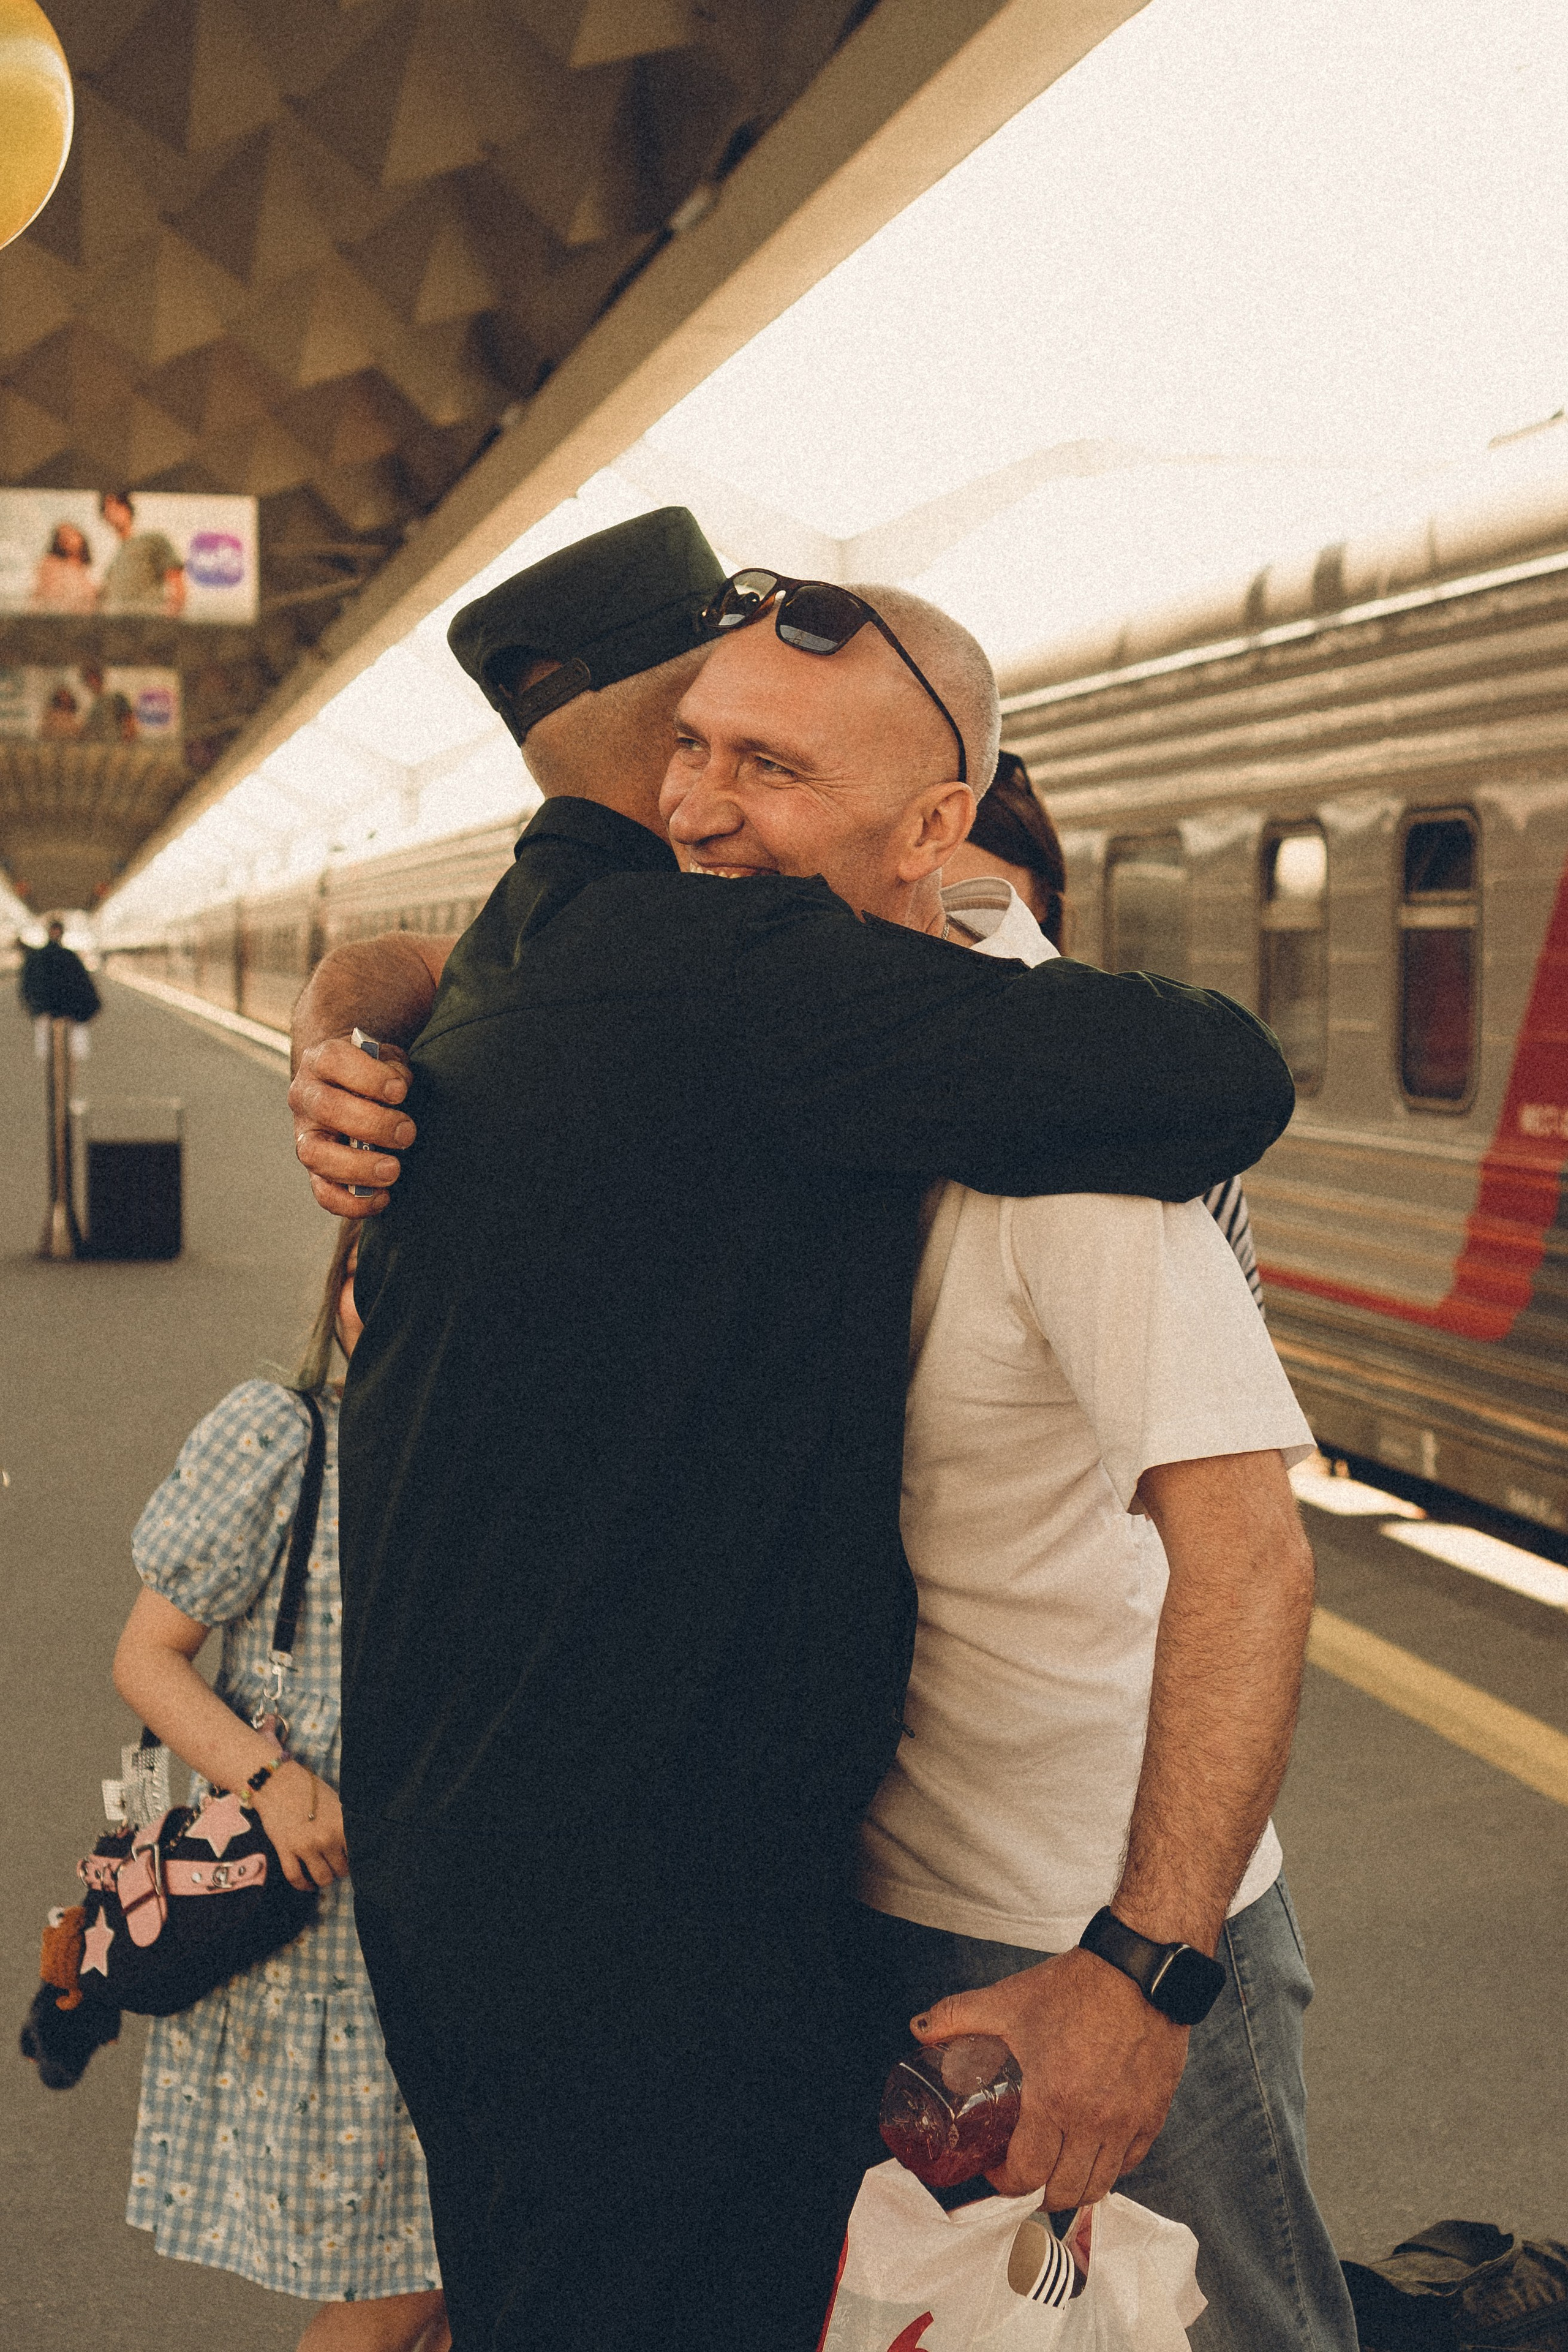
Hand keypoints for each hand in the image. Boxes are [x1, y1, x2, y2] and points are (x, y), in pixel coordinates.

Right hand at [252, 1761, 349, 1889]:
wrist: (279, 1783)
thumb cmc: (309, 1791)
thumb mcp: (336, 1804)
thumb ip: (345, 1825)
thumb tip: (356, 1843)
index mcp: (342, 1825)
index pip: (357, 1854)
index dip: (356, 1860)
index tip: (353, 1860)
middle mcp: (326, 1838)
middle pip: (341, 1870)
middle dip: (341, 1869)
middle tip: (337, 1865)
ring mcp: (305, 1846)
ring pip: (322, 1878)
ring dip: (325, 1879)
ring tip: (324, 1874)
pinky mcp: (285, 1850)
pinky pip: (296, 1878)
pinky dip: (303, 1885)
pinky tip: (308, 1885)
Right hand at [289, 1036, 414, 1217]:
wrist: (348, 1087)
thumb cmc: (375, 1073)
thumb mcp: (386, 1058)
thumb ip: (393, 1068)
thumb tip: (398, 1088)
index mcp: (321, 1060)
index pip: (332, 1060)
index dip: (367, 1077)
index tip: (400, 1091)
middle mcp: (306, 1097)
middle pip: (326, 1108)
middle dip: (371, 1124)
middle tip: (407, 1133)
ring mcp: (305, 1135)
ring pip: (315, 1154)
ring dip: (358, 1166)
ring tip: (394, 1170)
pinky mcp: (315, 1169)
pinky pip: (323, 1192)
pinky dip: (351, 1203)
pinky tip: (383, 1198)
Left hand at [911, 1948, 1188, 2205]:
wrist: (1137, 1968)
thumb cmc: (1075, 1987)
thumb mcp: (1008, 1999)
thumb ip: (957, 2015)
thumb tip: (920, 2030)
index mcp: (1054, 2100)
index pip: (1026, 2174)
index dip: (1004, 2182)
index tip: (994, 2168)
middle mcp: (1094, 2122)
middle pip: (1064, 2192)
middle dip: (1036, 2193)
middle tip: (1023, 2174)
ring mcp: (1127, 2123)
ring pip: (1100, 2186)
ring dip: (1073, 2187)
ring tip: (1055, 2170)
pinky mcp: (1153, 2115)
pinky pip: (1130, 2163)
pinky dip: (1108, 2167)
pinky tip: (1091, 2150)